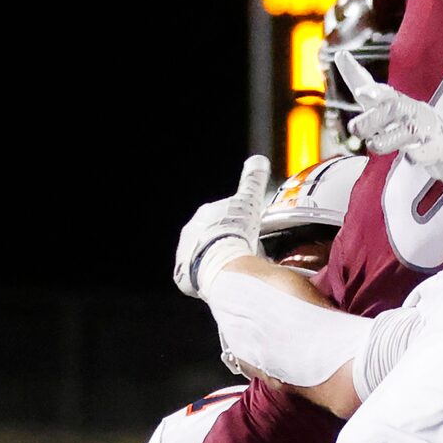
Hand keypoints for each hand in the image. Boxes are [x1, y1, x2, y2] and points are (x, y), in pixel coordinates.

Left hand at [174, 156, 270, 295]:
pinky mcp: (183, 277)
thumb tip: (258, 160)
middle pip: (209, 239)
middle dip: (223, 245)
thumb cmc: (234, 231)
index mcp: (203, 215)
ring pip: (202, 259)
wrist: (221, 261)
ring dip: (215, 264)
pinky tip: (222, 283)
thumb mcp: (248, 201)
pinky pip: (196, 279)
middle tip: (243, 254)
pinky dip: (207, 281)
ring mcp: (184, 256)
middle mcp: (189, 234)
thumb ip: (252, 180)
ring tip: (233, 272)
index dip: (233, 225)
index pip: (219, 218)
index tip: (244, 233)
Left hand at [335, 53, 442, 198]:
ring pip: (408, 131)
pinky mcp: (437, 148)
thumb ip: (360, 80)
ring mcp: (426, 129)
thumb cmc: (406, 119)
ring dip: (388, 139)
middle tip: (355, 128)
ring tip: (373, 145)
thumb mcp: (382, 101)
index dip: (373, 91)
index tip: (360, 92)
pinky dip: (419, 154)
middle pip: (394, 109)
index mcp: (397, 100)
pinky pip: (429, 150)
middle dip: (373, 119)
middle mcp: (412, 111)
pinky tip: (410, 157)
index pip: (385, 92)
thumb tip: (339, 54)